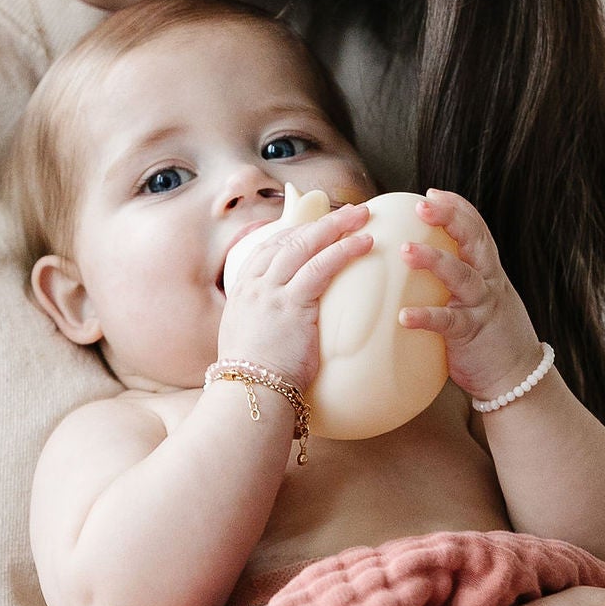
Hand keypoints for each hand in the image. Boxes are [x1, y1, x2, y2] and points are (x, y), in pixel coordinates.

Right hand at [217, 200, 373, 390]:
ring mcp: (271, 292)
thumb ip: (264, 320)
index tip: (320, 225)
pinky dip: (342, 251)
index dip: (297, 231)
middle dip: (322, 221)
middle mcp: (255, 285)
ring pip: (305, 245)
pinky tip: (362, 243)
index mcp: (243, 290)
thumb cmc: (254, 378)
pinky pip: (320, 268)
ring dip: (336, 226)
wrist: (249, 394)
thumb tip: (282, 322)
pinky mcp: (292, 305)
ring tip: (362, 216)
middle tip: (350, 211)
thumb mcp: (249, 340)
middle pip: (289, 238)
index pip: (270, 247)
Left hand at [401, 189, 544, 404]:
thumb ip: (456, 279)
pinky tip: (403, 316)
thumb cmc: (488, 336)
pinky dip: (426, 317)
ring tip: (406, 251)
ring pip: (462, 275)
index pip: (476, 228)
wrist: (516, 378)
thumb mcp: (477, 298)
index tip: (432, 193)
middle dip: (450, 218)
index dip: (457, 207)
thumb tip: (416, 262)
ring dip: (434, 261)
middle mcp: (488, 281)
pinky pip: (448, 323)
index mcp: (487, 270)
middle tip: (421, 206)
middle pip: (474, 240)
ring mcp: (483, 306)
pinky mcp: (473, 334)